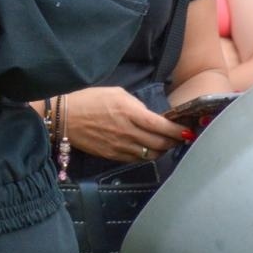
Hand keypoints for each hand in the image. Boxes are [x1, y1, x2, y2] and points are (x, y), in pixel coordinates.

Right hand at [63, 86, 187, 162]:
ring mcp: (121, 146)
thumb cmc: (89, 99)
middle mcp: (128, 132)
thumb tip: (149, 116)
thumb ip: (136, 105)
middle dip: (174, 141)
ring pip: (152, 154)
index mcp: (129, 112)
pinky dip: (147, 155)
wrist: (64, 117)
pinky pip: (137, 159)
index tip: (188, 131)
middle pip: (161, 143)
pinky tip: (147, 149)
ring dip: (162, 150)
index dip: (178, 131)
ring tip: (165, 143)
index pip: (162, 126)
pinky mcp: (113, 156)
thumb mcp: (116, 93)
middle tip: (181, 137)